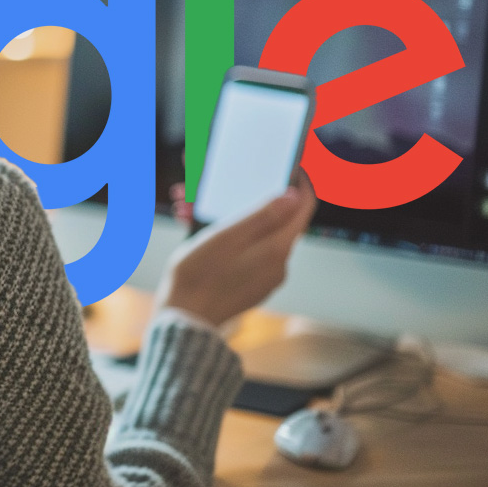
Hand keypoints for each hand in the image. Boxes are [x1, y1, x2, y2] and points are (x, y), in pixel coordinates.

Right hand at [155, 172, 316, 328]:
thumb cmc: (200, 276)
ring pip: (252, 234)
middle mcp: (277, 264)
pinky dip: (224, 237)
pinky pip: (243, 251)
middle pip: (272, 219)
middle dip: (242, 197)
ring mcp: (263, 276)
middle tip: (213, 185)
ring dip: (224, 216)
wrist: (184, 320)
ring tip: (189, 208)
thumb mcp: (228, 237)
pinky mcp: (248, 283)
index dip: (299, 183)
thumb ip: (263, 215)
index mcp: (277, 249)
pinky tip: (194, 230)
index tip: (288, 166)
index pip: (303, 208)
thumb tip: (294, 195)